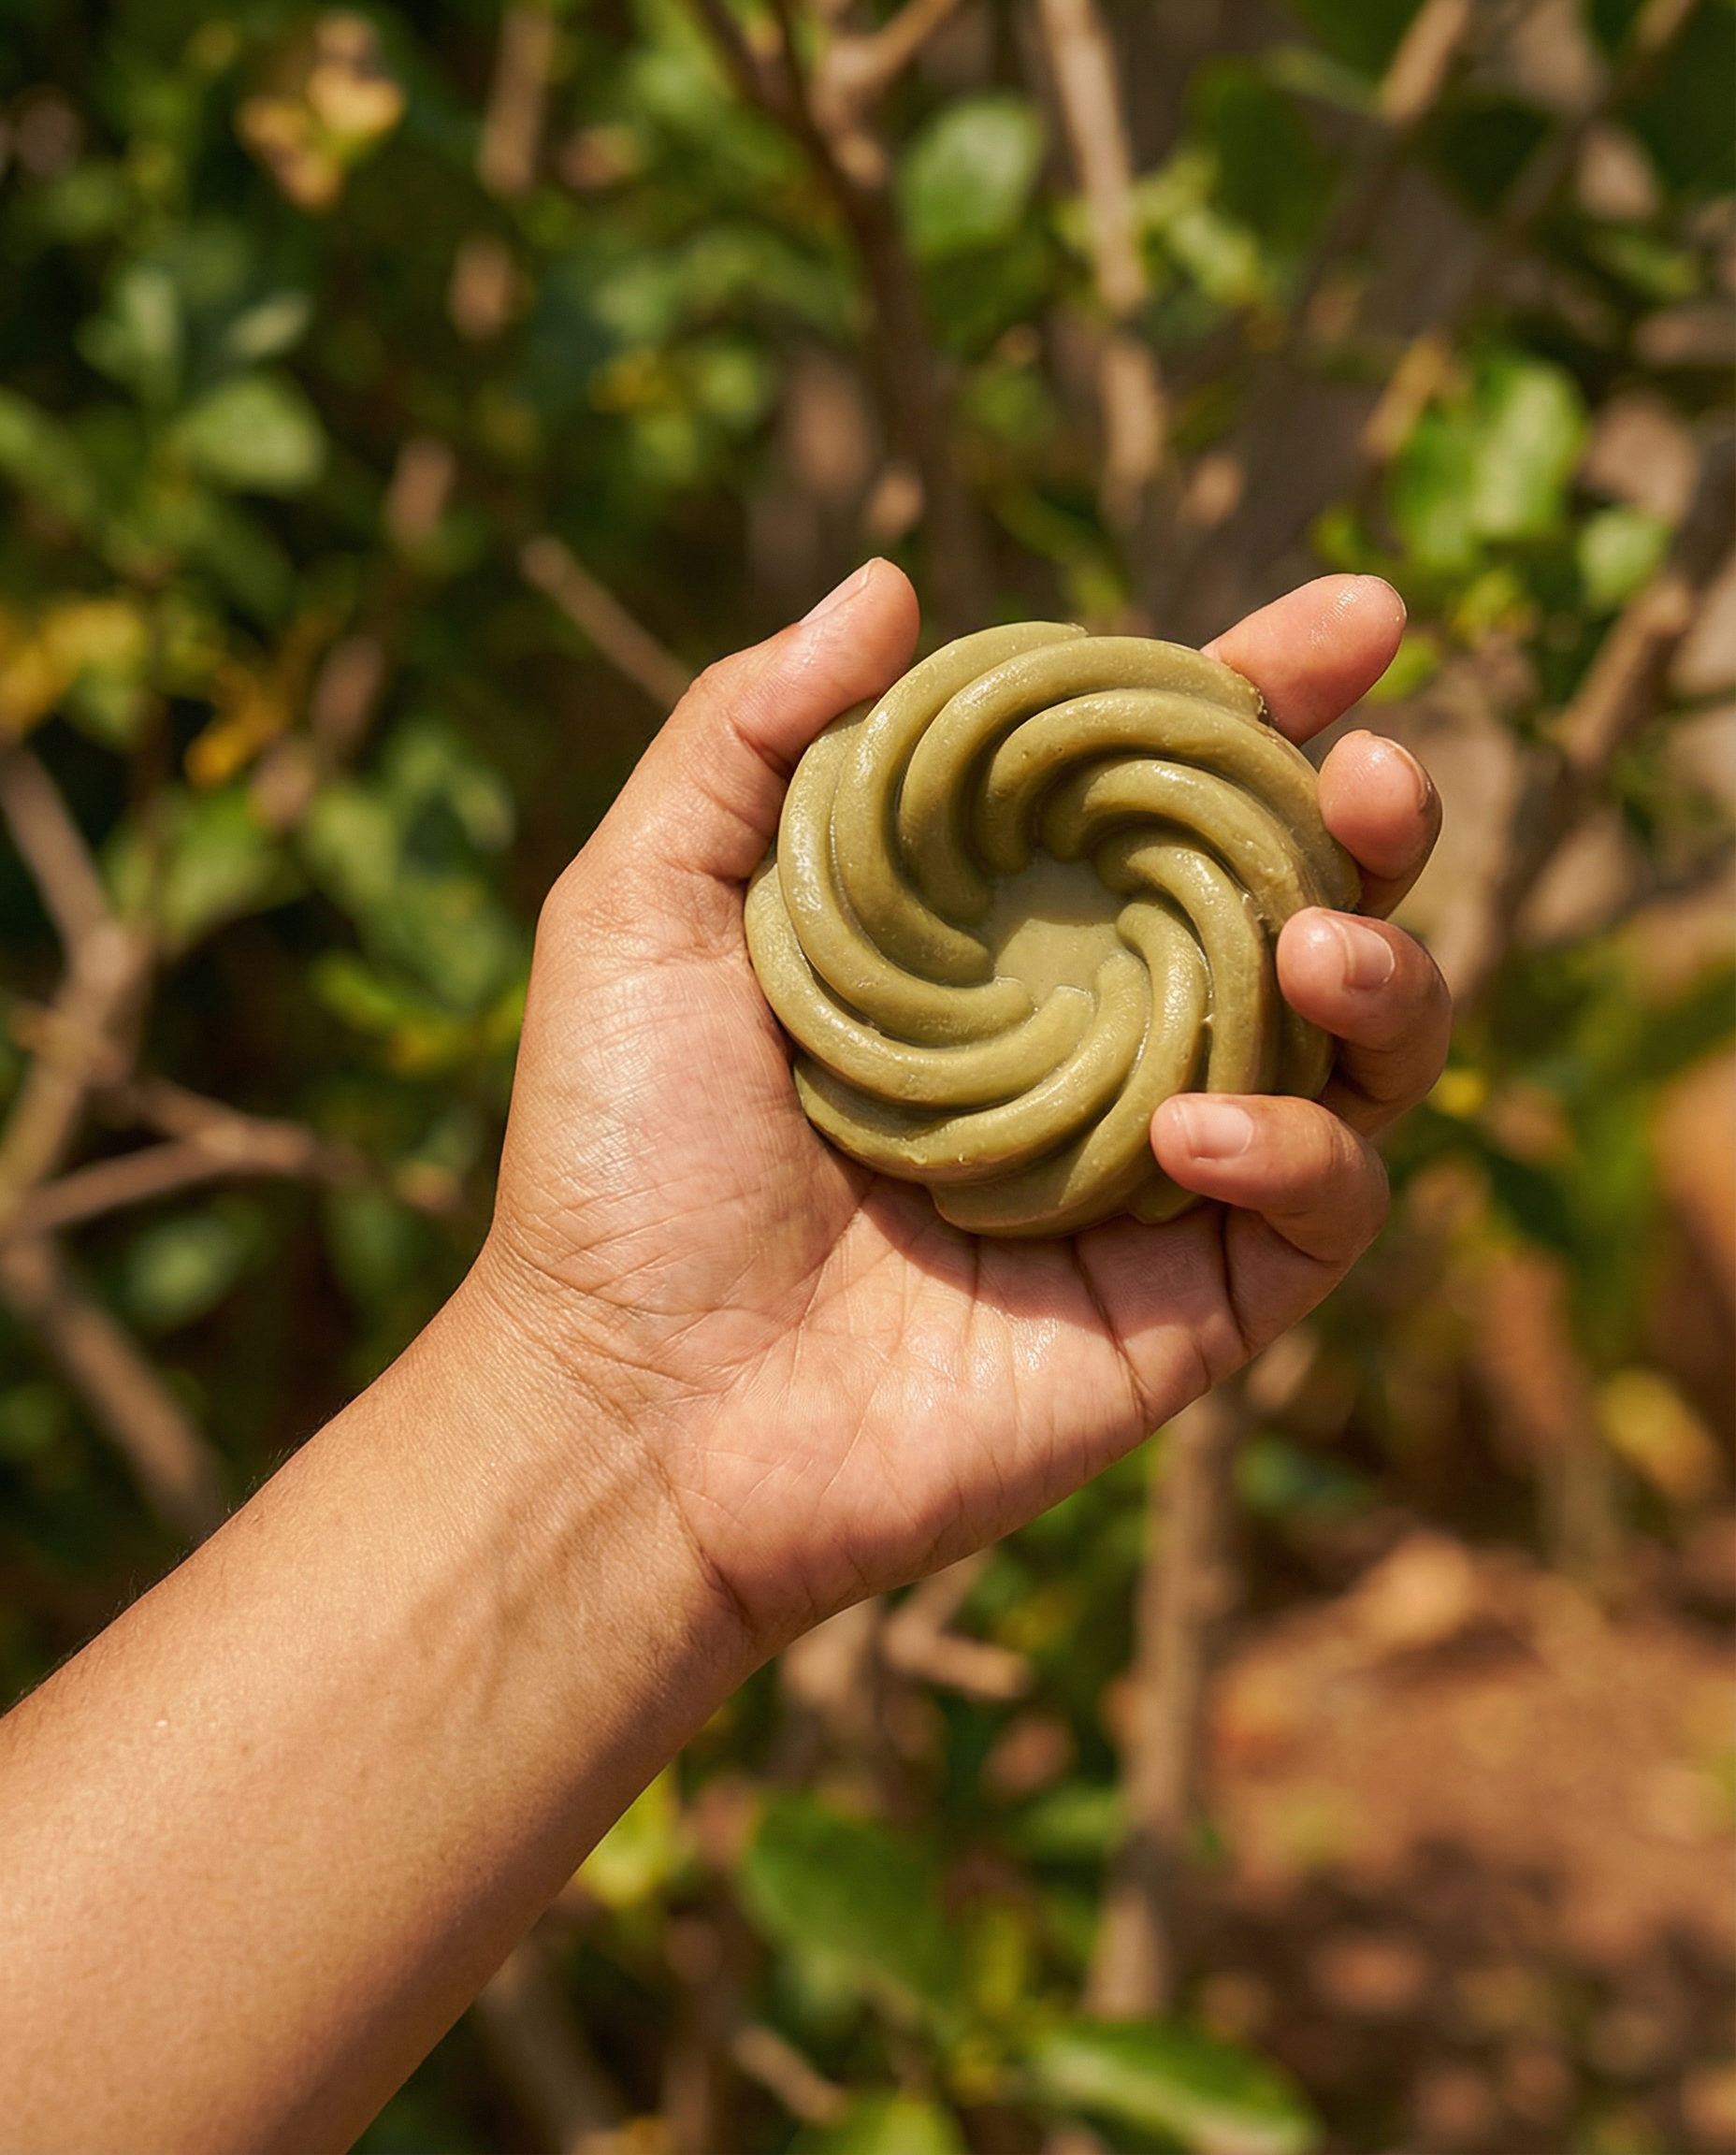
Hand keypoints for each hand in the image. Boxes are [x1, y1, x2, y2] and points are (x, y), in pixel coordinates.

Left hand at [476, 564, 1448, 1649]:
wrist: (637, 1408)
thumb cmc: (619, 1158)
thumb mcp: (640, 905)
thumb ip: (749, 734)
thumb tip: (893, 585)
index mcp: (991, 929)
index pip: (1159, 782)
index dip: (1262, 689)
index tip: (1352, 612)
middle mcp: (1095, 1029)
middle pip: (1296, 892)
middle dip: (1369, 815)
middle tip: (1368, 772)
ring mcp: (1155, 1168)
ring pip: (1362, 1045)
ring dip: (1390, 970)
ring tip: (1319, 943)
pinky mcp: (1192, 1299)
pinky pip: (1326, 1206)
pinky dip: (1301, 1152)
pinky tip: (1194, 1137)